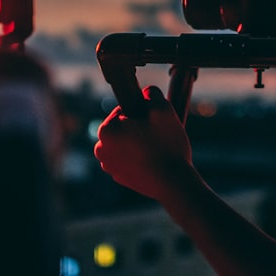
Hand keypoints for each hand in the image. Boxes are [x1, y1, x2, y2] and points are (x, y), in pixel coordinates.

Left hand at [94, 85, 192, 200]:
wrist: (173, 182)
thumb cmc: (167, 145)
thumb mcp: (163, 108)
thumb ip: (151, 93)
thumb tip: (145, 93)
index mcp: (106, 131)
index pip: (123, 109)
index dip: (142, 111)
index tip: (153, 119)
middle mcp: (101, 149)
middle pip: (123, 127)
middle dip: (138, 127)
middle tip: (157, 133)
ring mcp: (110, 167)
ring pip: (126, 143)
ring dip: (138, 142)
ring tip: (157, 147)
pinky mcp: (121, 179)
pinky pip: (130, 160)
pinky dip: (139, 158)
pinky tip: (155, 160)